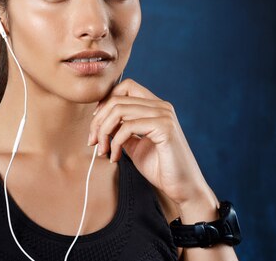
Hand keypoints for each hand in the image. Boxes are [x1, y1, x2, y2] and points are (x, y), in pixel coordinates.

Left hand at [88, 78, 213, 207]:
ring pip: (119, 110)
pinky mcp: (165, 127)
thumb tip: (100, 120)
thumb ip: (120, 129)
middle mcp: (162, 106)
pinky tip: (115, 157)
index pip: (126, 87)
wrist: (182, 188)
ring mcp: (164, 115)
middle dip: (98, 121)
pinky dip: (115, 142)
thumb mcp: (134, 144)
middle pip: (118, 99)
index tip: (96, 123)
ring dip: (103, 132)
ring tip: (103, 151)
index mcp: (156, 106)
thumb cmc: (160, 168)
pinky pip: (128, 127)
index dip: (106, 102)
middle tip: (92, 142)